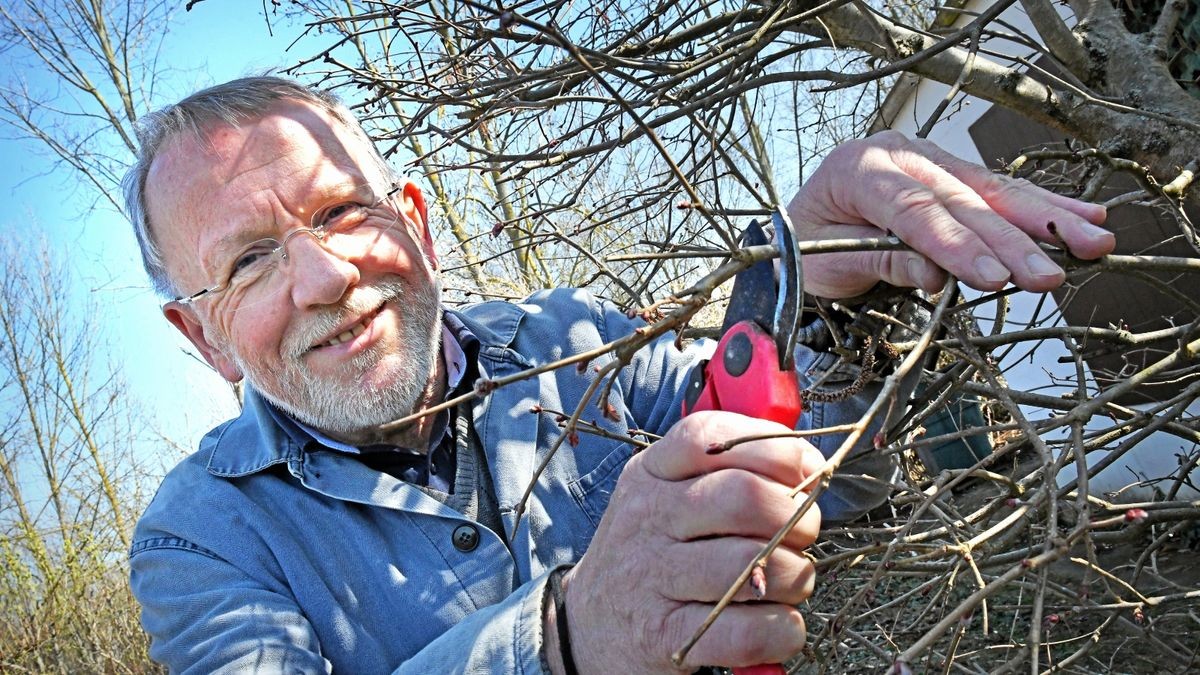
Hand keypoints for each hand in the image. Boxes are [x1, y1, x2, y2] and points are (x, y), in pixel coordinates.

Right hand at [557, 412, 823, 672]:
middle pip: (743, 498)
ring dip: (796, 576)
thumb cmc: (649, 551)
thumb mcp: (665, 493)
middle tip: (803, 533)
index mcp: (652, 473)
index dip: (775, 450)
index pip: (712, 438)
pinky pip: (745, 632)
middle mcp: (648, 518)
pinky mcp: (666, 636)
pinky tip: (782, 624)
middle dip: (796, 515)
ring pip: (752, 565)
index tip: (804, 472)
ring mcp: (654, 578)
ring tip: (793, 581)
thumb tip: (808, 465)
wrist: (588, 625)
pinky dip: (782, 629)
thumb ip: (725, 470)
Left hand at [790, 130, 1114, 298]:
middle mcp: (897, 154)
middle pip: (962, 199)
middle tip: (1050, 274)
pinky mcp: (948, 173)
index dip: (957, 244)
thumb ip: (881, 262)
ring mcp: (927, 159)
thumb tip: (937, 276)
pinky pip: (996, 191)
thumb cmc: (804, 246)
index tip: (993, 275)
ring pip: (991, 190)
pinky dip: (1039, 208)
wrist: (794, 231)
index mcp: (857, 168)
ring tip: (1091, 241)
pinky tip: (1081, 216)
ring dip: (1044, 220)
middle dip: (1013, 240)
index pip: (915, 209)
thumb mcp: (827, 261)